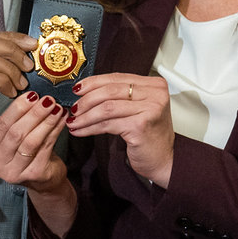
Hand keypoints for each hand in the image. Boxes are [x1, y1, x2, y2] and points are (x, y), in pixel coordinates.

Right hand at [0, 93, 70, 189]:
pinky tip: (61, 120)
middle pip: (15, 133)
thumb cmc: (29, 155)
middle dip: (34, 114)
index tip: (32, 95)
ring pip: (31, 141)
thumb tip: (33, 96)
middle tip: (48, 100)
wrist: (44, 181)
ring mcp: (14, 172)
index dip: (17, 108)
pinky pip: (45, 147)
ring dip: (46, 122)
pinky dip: (55, 131)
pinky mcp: (34, 174)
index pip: (1, 125)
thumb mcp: (17, 138)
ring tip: (57, 108)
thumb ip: (18, 121)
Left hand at [69, 73, 175, 188]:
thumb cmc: (149, 136)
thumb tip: (86, 91)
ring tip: (74, 122)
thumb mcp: (138, 109)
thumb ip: (120, 96)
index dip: (93, 82)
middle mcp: (155, 94)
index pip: (117, 77)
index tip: (78, 89)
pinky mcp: (140, 126)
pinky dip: (90, 127)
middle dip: (86, 100)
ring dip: (85, 116)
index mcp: (154, 84)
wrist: (164, 161)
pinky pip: (107, 124)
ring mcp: (150, 109)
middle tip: (73, 108)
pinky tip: (81, 131)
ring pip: (106, 107)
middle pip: (110, 90)